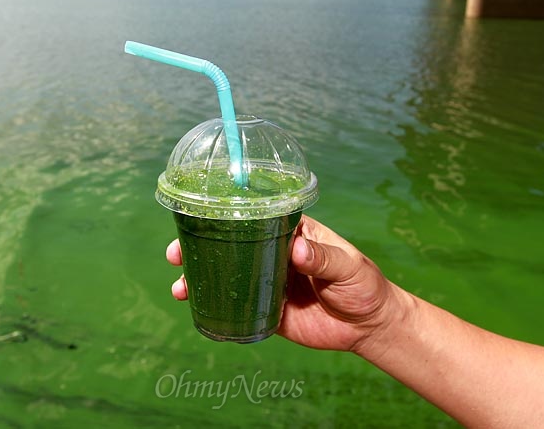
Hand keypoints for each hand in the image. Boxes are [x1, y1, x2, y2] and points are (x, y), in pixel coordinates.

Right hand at [165, 215, 405, 354]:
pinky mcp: (267, 310)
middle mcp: (273, 253)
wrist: (369, 327)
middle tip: (175, 253)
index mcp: (291, 232)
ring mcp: (266, 281)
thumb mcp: (348, 267)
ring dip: (200, 277)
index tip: (199, 216)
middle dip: (198, 246)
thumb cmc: (363, 286)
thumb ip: (323, 259)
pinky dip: (214, 305)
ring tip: (180, 286)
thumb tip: (297, 250)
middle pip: (229, 244)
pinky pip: (235, 306)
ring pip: (226, 274)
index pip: (253, 216)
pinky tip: (195, 306)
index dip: (224, 215)